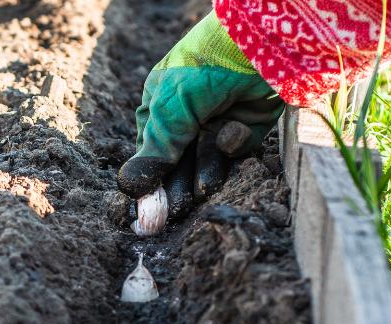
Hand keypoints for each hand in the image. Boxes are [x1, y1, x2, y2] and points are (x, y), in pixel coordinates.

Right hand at [117, 11, 284, 217]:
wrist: (262, 41)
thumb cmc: (204, 66)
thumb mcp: (171, 108)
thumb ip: (156, 149)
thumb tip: (128, 186)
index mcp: (158, 108)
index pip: (150, 155)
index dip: (149, 184)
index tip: (147, 214)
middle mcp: (187, 117)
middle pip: (178, 165)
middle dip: (175, 189)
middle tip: (171, 216)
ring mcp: (217, 121)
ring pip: (207, 162)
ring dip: (206, 171)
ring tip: (203, 186)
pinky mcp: (248, 125)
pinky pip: (236, 150)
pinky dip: (235, 143)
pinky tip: (236, 127)